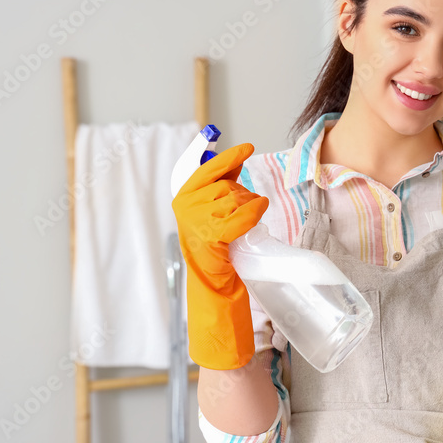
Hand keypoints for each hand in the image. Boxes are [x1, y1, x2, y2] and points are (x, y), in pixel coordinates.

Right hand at [171, 142, 268, 369]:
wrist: (213, 294)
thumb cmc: (218, 255)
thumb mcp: (217, 217)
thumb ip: (223, 191)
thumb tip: (238, 165)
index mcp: (184, 199)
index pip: (205, 169)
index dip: (226, 158)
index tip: (246, 148)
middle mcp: (185, 207)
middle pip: (226, 186)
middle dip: (242, 195)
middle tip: (246, 214)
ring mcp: (195, 222)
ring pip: (235, 199)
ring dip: (249, 208)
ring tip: (245, 228)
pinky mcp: (209, 237)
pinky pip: (239, 216)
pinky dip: (251, 213)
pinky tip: (258, 212)